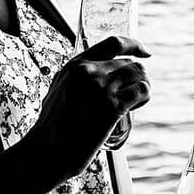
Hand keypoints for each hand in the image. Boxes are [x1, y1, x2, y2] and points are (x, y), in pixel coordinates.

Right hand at [26, 36, 151, 179]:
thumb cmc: (52, 126)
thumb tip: (94, 72)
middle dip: (137, 77)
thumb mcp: (59, 89)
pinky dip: (144, 96)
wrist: (49, 150)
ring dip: (143, 85)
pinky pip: (142, 91)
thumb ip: (76, 78)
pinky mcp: (112, 107)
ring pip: (140, 74)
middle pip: (129, 63)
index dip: (134, 45)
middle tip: (132, 94)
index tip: (145, 52)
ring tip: (135, 101)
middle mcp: (89, 71)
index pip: (113, 43)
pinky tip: (136, 106)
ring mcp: (101, 88)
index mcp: (76, 65)